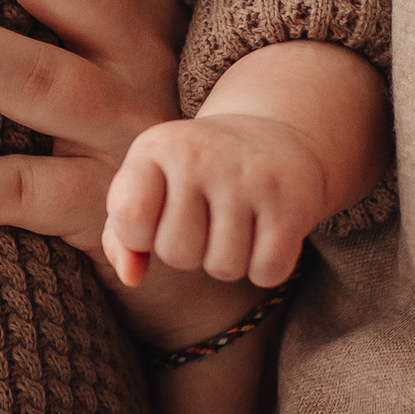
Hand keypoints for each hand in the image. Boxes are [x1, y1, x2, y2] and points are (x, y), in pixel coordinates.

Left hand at [106, 111, 339, 290]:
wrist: (274, 135)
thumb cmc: (197, 174)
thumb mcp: (151, 186)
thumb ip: (122, 235)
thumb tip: (131, 277)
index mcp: (156, 147)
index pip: (130, 219)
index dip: (139, 237)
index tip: (157, 219)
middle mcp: (202, 155)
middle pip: (177, 253)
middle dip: (189, 253)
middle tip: (206, 222)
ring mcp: (250, 176)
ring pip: (224, 267)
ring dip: (228, 261)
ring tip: (235, 225)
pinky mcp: (292, 201)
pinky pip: (267, 271)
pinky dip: (266, 269)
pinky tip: (265, 235)